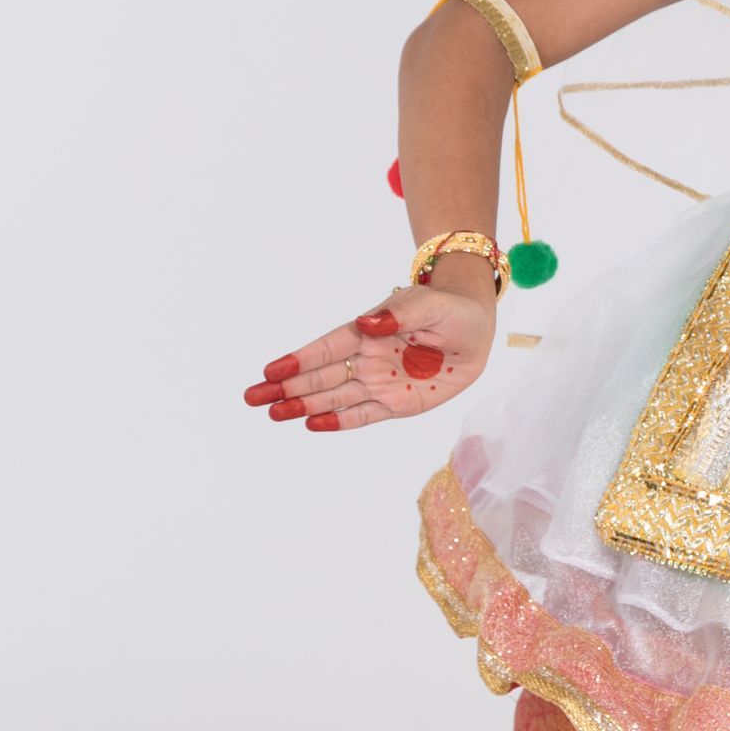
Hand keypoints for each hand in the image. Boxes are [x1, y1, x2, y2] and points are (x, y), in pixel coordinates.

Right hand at [242, 283, 495, 431]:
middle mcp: (367, 358)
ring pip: (335, 397)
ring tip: (273, 414)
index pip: (329, 347)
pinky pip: (364, 415)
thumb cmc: (451, 310)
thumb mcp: (430, 306)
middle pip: (321, 375)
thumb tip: (366, 322)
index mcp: (369, 331)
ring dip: (304, 405)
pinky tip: (312, 425)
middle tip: (253, 398)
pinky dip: (339, 421)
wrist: (477, 331)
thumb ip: (400, 314)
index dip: (300, 358)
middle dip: (287, 386)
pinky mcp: (397, 404)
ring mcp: (380, 382)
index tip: (271, 370)